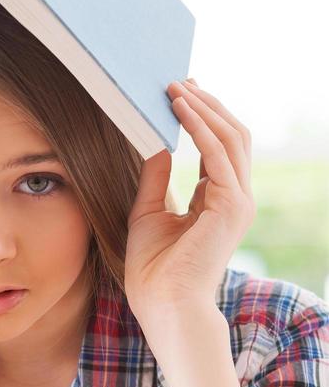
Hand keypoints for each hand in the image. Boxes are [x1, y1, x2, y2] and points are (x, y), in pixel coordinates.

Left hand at [123, 78, 255, 341]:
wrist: (163, 304)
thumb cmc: (153, 270)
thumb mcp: (149, 212)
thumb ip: (156, 177)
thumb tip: (156, 143)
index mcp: (218, 202)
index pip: (218, 149)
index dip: (200, 118)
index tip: (179, 94)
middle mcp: (234, 199)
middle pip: (231, 136)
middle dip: (206, 105)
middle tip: (178, 81)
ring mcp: (237, 201)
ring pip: (230, 138)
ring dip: (203, 109)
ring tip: (176, 89)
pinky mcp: (231, 205)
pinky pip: (219, 153)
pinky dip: (200, 128)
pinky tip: (180, 111)